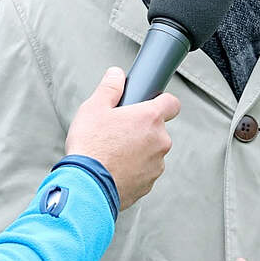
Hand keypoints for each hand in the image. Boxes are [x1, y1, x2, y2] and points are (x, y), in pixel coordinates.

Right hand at [64, 67, 179, 209]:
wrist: (87, 185)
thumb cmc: (90, 146)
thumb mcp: (93, 108)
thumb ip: (110, 88)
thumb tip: (116, 74)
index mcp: (150, 118)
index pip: (172, 103)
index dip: (162, 102)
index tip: (150, 105)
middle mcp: (160, 141)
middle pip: (157, 130)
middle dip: (142, 130)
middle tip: (118, 132)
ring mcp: (156, 165)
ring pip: (151, 152)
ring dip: (138, 151)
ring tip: (113, 153)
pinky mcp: (148, 184)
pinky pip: (144, 172)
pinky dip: (133, 170)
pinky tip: (113, 170)